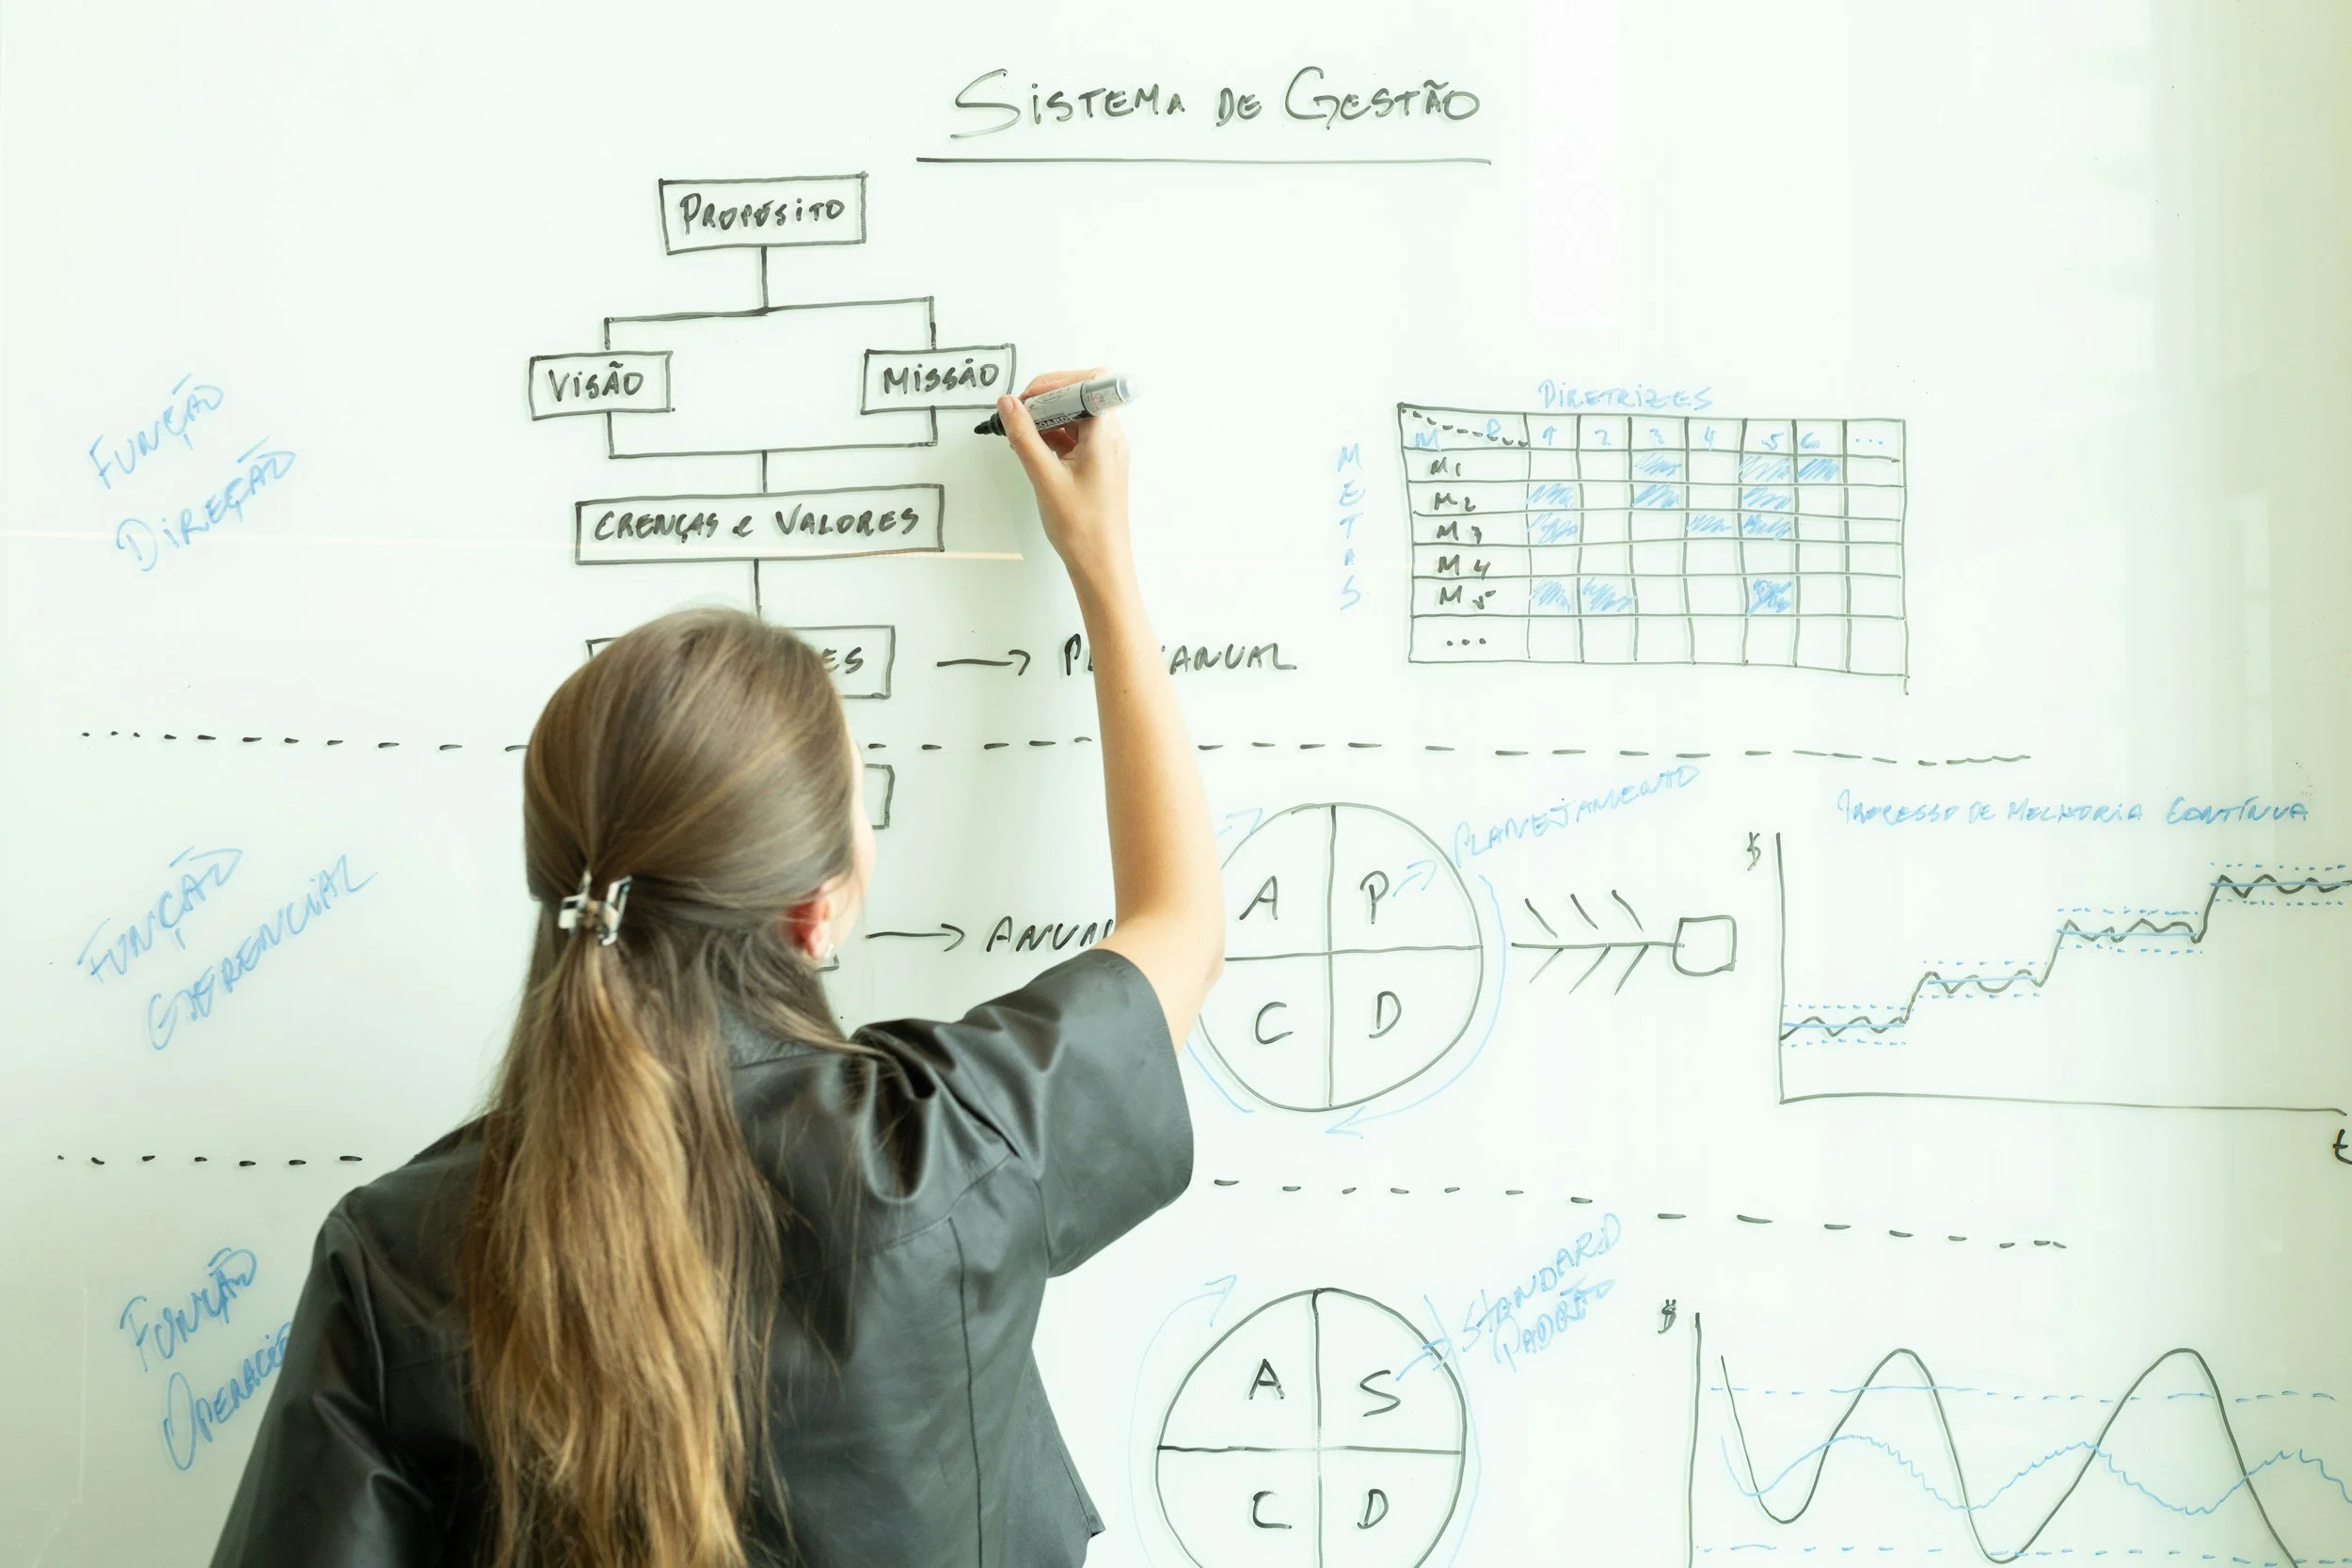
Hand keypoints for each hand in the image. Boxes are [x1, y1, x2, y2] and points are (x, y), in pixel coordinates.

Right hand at [995, 368, 1131, 583]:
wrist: (1101, 565)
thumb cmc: (1082, 528)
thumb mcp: (1045, 477)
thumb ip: (1024, 436)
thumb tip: (1008, 404)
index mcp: (1107, 435)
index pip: (1094, 381)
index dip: (1060, 381)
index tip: (1032, 397)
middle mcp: (1112, 437)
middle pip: (1083, 394)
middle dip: (1048, 398)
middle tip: (1020, 415)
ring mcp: (1106, 450)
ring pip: (1076, 415)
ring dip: (1048, 418)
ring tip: (1021, 435)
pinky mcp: (1098, 464)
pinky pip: (1076, 436)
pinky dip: (1053, 436)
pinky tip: (1033, 449)